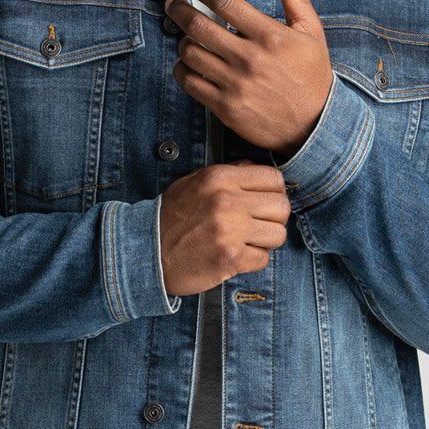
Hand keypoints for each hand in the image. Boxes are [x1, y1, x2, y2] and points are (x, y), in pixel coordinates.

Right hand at [159, 158, 290, 293]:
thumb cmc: (170, 218)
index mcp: (220, 178)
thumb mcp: (194, 183)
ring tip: (247, 242)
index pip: (274, 179)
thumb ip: (227, 174)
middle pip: (282, 207)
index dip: (275, 193)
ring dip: (266, 242)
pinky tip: (236, 257)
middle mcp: (227, 201)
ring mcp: (230, 230)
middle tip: (259, 226)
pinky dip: (252, 261)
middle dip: (274, 219)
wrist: (147, 251)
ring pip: (278, 235)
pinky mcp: (230, 258)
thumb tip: (253, 168)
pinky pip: (263, 259)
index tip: (266, 204)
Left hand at [164, 0, 333, 159]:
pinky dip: (182, 69)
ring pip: (190, 54)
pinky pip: (189, 83)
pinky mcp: (226, 108)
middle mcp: (250, 59)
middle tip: (173, 4)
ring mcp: (236, 86)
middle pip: (198, 27)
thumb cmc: (312, 74)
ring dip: (182, 41)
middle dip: (178, 10)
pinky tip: (188, 63)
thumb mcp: (309, 29)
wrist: (315, 125)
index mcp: (270, 36)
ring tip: (186, 37)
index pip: (224, 2)